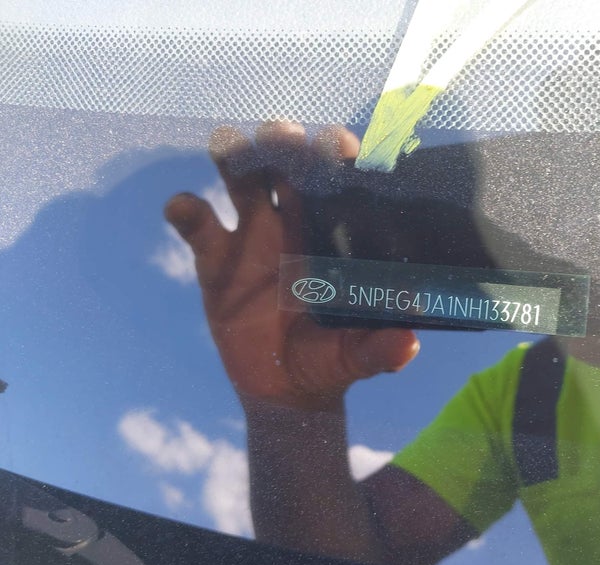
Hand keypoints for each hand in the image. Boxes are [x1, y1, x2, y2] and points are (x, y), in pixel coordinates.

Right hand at [164, 122, 418, 410]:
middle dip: (284, 143)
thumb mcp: (355, 356)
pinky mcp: (215, 259)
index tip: (340, 144)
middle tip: (283, 134)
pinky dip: (186, 210)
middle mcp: (295, 223)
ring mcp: (252, 235)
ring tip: (228, 144)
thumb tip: (408, 345)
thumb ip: (378, 350)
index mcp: (335, 234)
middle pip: (288, 165)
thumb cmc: (330, 360)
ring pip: (240, 179)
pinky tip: (185, 208)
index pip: (340, 183)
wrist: (284, 388)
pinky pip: (196, 224)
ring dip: (233, 155)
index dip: (339, 158)